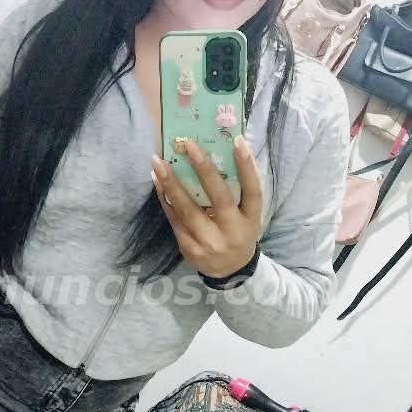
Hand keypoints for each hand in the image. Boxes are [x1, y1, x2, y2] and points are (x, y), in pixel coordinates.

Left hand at [151, 135, 263, 278]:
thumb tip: (219, 150)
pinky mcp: (191, 250)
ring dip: (171, 184)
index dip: (246, 166)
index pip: (253, 190)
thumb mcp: (246, 215)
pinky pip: (175, 220)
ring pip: (188, 210)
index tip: (236, 141)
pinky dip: (165, 199)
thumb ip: (238, 190)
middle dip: (203, 169)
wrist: (229, 271)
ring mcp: (211, 243)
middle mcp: (233, 231)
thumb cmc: (238, 231)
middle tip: (188, 144)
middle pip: (219, 197)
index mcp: (251, 219)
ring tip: (158, 162)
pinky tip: (158, 182)